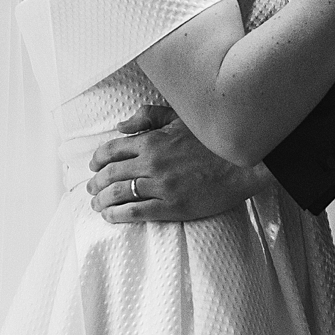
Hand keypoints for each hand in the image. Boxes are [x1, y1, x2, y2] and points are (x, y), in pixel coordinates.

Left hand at [87, 105, 270, 222]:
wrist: (243, 163)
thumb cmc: (212, 138)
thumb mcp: (180, 117)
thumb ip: (149, 117)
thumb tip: (120, 126)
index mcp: (151, 140)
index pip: (112, 150)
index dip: (97, 159)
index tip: (93, 166)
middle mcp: (151, 163)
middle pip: (110, 174)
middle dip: (95, 183)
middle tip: (91, 189)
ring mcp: (161, 187)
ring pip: (119, 195)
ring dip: (102, 201)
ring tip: (97, 205)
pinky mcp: (172, 207)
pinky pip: (136, 212)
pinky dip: (118, 215)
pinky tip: (111, 217)